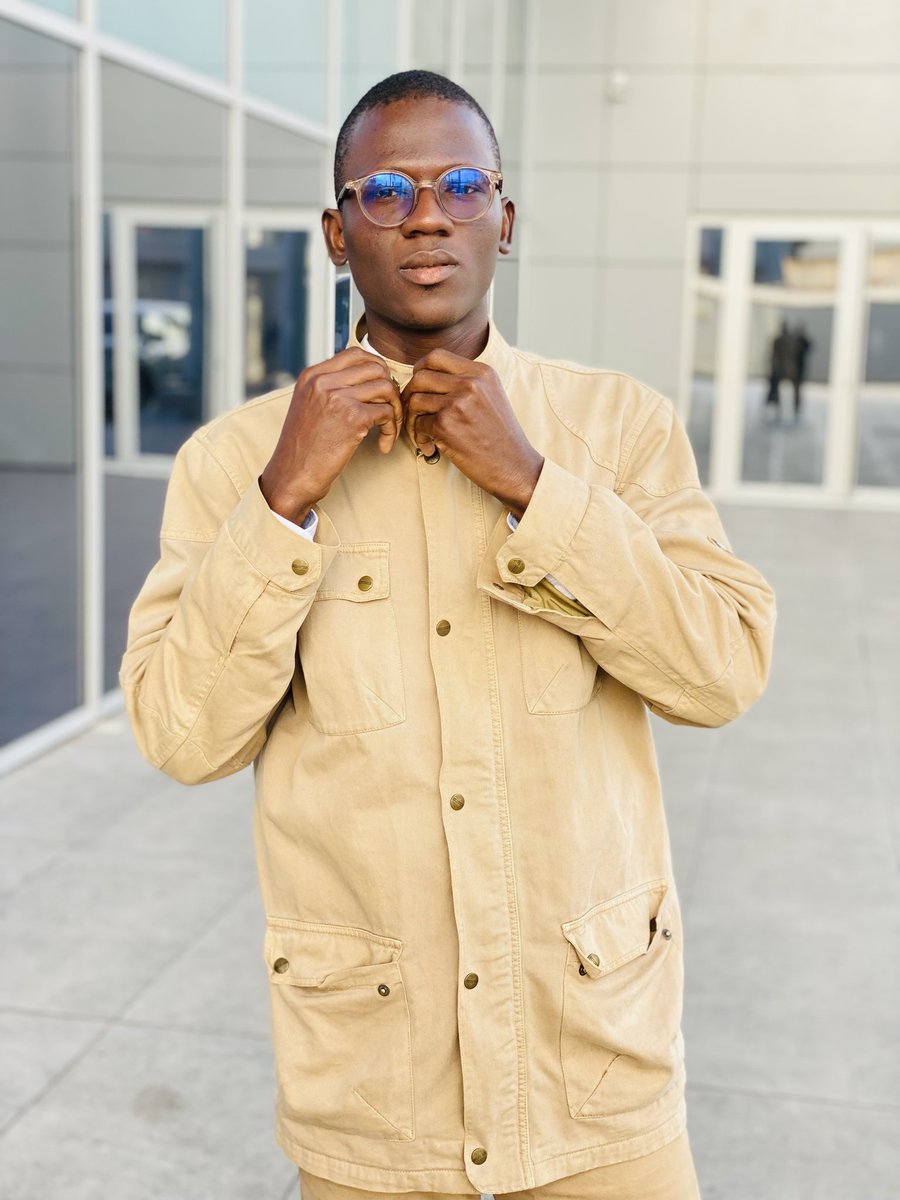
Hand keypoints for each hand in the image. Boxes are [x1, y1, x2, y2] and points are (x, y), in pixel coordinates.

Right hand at [260, 348, 401, 523]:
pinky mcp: (351, 418)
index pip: (356, 353)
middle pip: (376, 368)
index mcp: (312, 375)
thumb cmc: (303, 448)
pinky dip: (391, 430)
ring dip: (395, 410)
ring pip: (386, 387)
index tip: (380, 392)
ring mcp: (337, 397)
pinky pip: (387, 413)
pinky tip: (383, 445)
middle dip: (390, 389)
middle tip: (389, 411)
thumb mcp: (309, 407)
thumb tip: (366, 378)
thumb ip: (330, 388)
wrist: (291, 477)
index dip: (377, 370)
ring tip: (388, 429)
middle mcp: (323, 381)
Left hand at [402, 349, 543, 518]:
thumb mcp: (491, 396)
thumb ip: (466, 382)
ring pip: (415, 400)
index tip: (420, 387)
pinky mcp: (446, 424)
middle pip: (420, 376)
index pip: (436, 356)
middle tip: (414, 413)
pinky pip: (418, 424)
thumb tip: (427, 376)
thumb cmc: (500, 437)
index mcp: (481, 372)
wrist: (515, 467)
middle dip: (410, 395)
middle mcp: (470, 383)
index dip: (420, 370)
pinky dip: (419, 438)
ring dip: (412, 419)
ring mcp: (458, 402)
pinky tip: (431, 448)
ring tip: (423, 434)